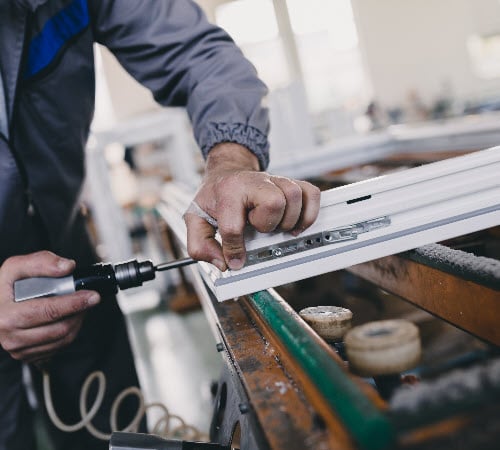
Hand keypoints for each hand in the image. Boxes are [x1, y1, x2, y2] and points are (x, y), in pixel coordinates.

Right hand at [0, 251, 99, 363]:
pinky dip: (69, 332)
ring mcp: (18, 349)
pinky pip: (58, 347)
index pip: (48, 311)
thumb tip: (67, 267)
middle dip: (80, 312)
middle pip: (59, 329)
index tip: (92, 296)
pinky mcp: (27, 356)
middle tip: (90, 299)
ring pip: (62, 340)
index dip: (74, 303)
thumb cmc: (4, 287)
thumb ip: (42, 262)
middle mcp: (11, 337)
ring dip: (77, 322)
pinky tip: (68, 318)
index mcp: (6, 316)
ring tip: (79, 306)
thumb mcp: (16, 267)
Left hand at [184, 143, 320, 270]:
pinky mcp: (291, 182)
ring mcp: (275, 180)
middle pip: (274, 202)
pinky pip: (311, 194)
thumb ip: (200, 245)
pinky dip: (309, 213)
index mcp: (228, 192)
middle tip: (260, 230)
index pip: (233, 226)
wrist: (226, 172)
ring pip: (294, 196)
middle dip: (268, 224)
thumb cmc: (215, 196)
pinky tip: (296, 224)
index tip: (235, 260)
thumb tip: (223, 263)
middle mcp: (254, 182)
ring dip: (288, 220)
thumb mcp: (196, 219)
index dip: (234, 249)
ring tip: (276, 228)